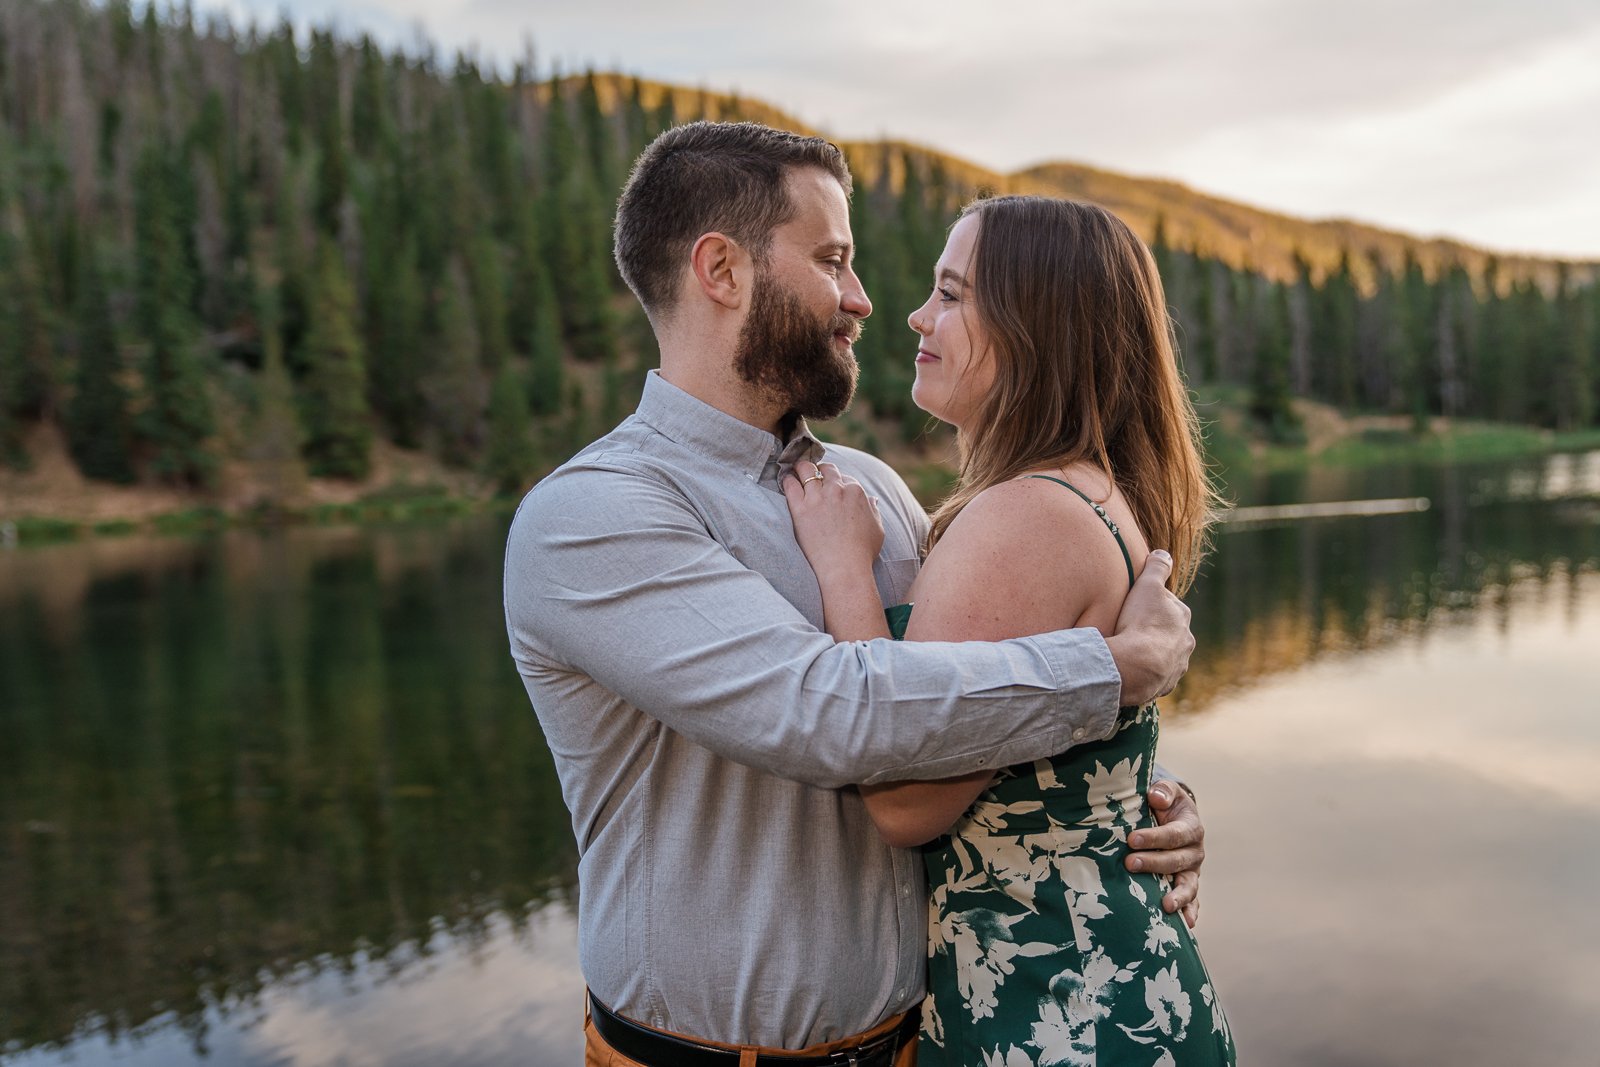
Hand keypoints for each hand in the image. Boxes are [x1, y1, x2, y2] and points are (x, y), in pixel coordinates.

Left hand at [782, 460, 883, 581]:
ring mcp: (818, 497)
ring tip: (796, 471)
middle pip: (825, 469)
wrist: (844, 567)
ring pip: (806, 470)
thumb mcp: (877, 529)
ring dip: (801, 469)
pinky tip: (787, 482)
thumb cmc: (862, 552)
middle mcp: (837, 489)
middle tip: (813, 476)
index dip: (837, 482)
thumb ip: (874, 511)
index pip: (844, 477)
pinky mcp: (800, 508)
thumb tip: (872, 500)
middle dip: (820, 470)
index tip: (831, 488)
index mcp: (856, 491)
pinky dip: (788, 480)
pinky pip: (790, 485)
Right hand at [1105, 550, 1193, 704]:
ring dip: (1151, 653)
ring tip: (1130, 652)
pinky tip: (1132, 670)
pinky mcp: (1165, 684)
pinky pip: (1156, 676)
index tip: (1133, 605)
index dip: (1149, 603)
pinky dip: (1147, 673)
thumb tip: (1164, 552)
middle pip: (1168, 631)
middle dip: (1153, 629)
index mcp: (1182, 617)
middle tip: (1130, 628)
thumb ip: (1157, 567)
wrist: (1137, 667)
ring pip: (1165, 655)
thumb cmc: (1141, 623)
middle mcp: (1186, 642)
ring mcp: (1177, 665)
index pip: (1167, 604)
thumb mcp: (1147, 585)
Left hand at [1125, 780, 1203, 926]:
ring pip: (1188, 885)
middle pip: (1176, 861)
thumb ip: (1162, 791)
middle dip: (1154, 864)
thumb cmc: (1163, 804)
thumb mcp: (1166, 792)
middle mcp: (1195, 852)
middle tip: (1130, 863)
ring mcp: (1192, 871)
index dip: (1154, 838)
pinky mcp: (1187, 885)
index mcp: (1191, 827)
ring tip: (1166, 905)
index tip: (1132, 839)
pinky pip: (1192, 901)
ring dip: (1178, 896)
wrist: (1172, 818)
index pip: (1174, 834)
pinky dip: (1190, 912)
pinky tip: (1186, 925)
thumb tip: (1156, 798)